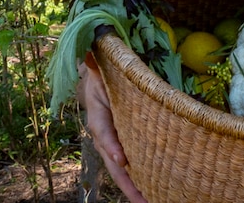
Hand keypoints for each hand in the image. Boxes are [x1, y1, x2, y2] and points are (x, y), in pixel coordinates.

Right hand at [78, 52, 147, 202]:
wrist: (102, 75)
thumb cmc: (105, 70)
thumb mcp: (101, 65)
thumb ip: (96, 64)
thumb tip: (88, 56)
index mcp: (97, 113)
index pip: (103, 132)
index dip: (112, 147)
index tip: (122, 161)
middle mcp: (105, 132)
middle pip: (114, 162)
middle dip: (128, 183)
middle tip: (142, 199)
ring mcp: (116, 141)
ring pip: (123, 169)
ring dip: (136, 187)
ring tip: (151, 202)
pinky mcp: (127, 143)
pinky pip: (133, 163)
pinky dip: (141, 178)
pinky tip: (155, 190)